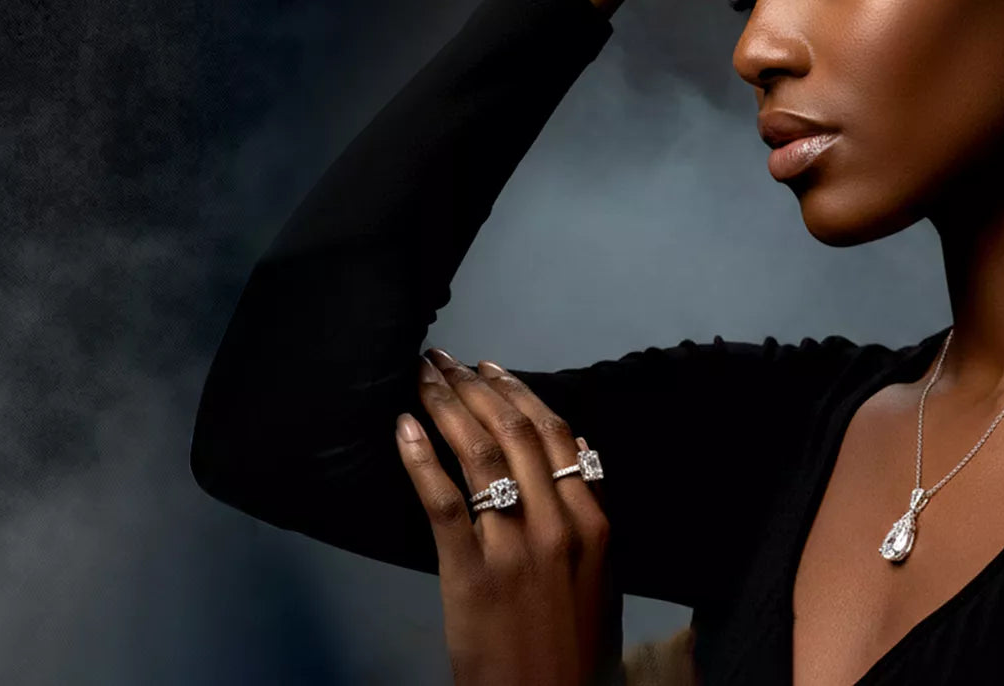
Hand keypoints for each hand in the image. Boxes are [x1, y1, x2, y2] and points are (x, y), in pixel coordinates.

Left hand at [396, 349, 622, 685]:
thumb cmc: (574, 644)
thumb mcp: (600, 575)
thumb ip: (590, 514)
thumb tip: (579, 455)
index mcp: (594, 524)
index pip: (558, 436)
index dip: (521, 393)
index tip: (492, 369)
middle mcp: (558, 525)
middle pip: (515, 433)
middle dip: (476, 387)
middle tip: (445, 359)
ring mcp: (514, 547)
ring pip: (479, 455)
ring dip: (446, 406)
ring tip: (423, 378)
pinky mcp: (471, 572)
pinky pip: (442, 501)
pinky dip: (421, 458)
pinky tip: (403, 428)